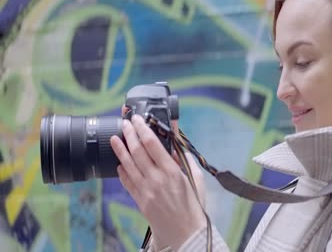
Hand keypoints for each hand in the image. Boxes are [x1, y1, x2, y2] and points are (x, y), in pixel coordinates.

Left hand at [110, 106, 206, 249]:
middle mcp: (156, 179)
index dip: (142, 128)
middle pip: (137, 151)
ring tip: (114, 138)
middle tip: (125, 123)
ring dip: (120, 149)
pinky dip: (122, 170)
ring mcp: (145, 190)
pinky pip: (126, 182)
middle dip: (129, 134)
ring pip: (127, 164)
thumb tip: (176, 143)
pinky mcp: (139, 200)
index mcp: (172, 171)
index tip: (138, 119)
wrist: (185, 232)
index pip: (152, 144)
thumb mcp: (195, 178)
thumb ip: (185, 159)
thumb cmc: (193, 205)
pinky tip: (119, 163)